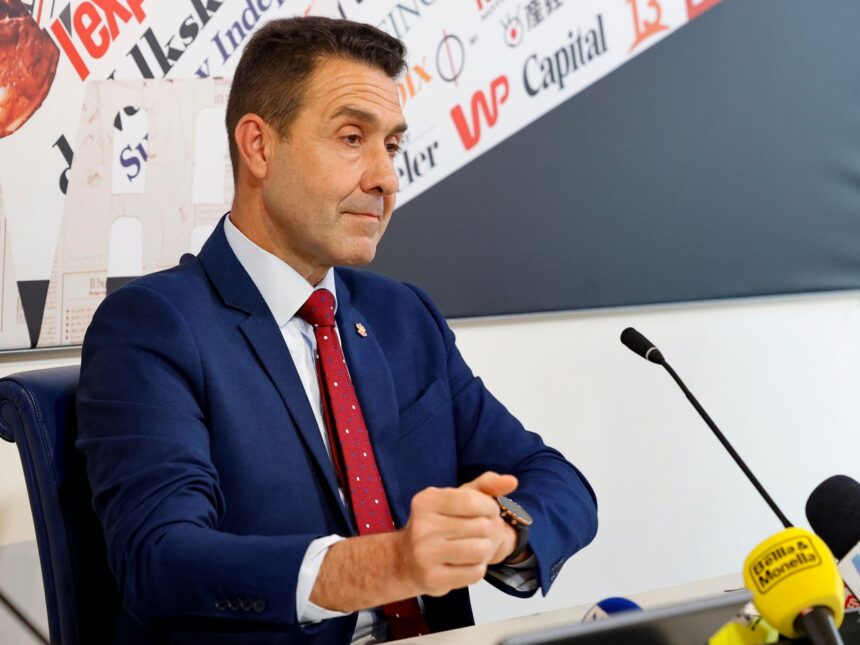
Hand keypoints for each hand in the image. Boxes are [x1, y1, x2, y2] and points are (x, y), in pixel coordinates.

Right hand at [395, 472, 517, 596]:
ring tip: (476, 547)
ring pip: (480, 551)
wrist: (407, 560)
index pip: (473, 500)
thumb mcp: (458, 498)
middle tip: (481, 533)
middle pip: (481, 527)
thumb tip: (512, 481)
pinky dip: (478, 568)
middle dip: (490, 530)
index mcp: (428, 500)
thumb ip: (486, 486)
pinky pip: (474, 573)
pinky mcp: (432, 578)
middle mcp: (422, 525)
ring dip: (486, 550)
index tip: (488, 513)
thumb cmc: (440, 523)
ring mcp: (425, 553)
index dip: (490, 508)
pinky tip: (466, 563)